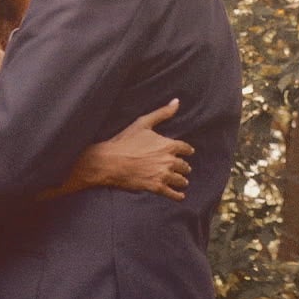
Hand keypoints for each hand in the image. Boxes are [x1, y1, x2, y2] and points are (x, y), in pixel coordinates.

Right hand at [79, 100, 194, 199]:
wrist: (110, 162)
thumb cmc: (125, 141)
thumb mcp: (144, 123)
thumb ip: (162, 113)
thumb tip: (177, 102)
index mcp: (168, 144)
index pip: (185, 148)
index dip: (187, 150)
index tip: (188, 152)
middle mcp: (169, 160)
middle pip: (184, 165)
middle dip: (184, 167)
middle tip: (184, 169)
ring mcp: (163, 175)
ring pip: (180, 180)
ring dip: (182, 180)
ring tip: (183, 182)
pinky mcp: (156, 187)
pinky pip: (172, 193)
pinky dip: (177, 195)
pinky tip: (180, 196)